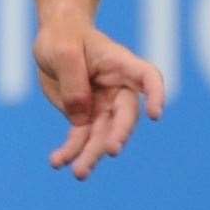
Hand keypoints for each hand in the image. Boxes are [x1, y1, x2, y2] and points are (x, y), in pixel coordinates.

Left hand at [34, 9, 165, 180]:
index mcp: (121, 64)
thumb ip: (73, 81)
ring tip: (79, 173)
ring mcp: (103, 105)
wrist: (53, 39)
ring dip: (91, 155)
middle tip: (111, 151)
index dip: (156, 95)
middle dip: (119, 135)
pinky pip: (80, 139)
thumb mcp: (62, 51)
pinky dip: (70, 152)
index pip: (148, 78)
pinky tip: (57, 162)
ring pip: (103, 135)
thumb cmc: (63, 36)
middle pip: (125, 116)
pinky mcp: (85, 117)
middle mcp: (118, 89)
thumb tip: (81, 118)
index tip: (156, 114)